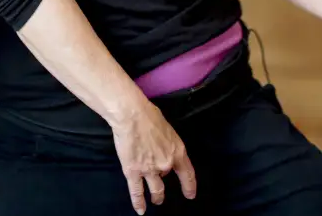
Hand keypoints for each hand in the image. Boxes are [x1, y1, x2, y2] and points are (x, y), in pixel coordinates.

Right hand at [109, 99, 196, 213]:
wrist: (132, 115)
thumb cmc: (149, 115)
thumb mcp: (167, 130)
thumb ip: (167, 144)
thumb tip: (161, 149)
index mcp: (177, 151)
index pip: (188, 174)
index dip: (189, 186)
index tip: (190, 195)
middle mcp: (166, 164)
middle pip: (167, 181)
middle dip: (165, 189)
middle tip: (162, 195)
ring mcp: (149, 170)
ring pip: (156, 190)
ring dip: (157, 197)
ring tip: (156, 201)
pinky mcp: (133, 172)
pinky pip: (137, 191)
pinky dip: (138, 202)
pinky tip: (140, 210)